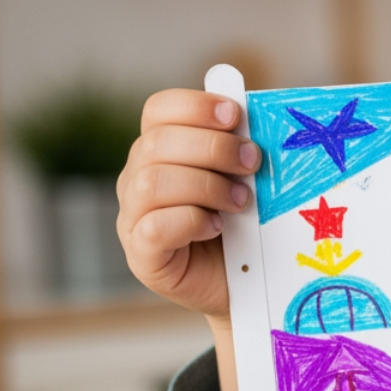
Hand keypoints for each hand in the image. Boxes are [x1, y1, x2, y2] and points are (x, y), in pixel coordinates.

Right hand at [117, 88, 258, 326]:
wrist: (246, 285)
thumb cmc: (246, 227)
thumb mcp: (247, 181)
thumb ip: (241, 150)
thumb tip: (256, 116)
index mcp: (161, 150)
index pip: (159, 110)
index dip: (195, 105)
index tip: (235, 115)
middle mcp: (138, 178)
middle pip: (157, 143)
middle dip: (213, 147)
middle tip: (252, 162)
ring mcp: (134, 217)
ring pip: (152, 183)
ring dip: (206, 186)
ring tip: (241, 202)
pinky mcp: (142, 255)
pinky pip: (155, 227)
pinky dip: (191, 221)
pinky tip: (217, 228)